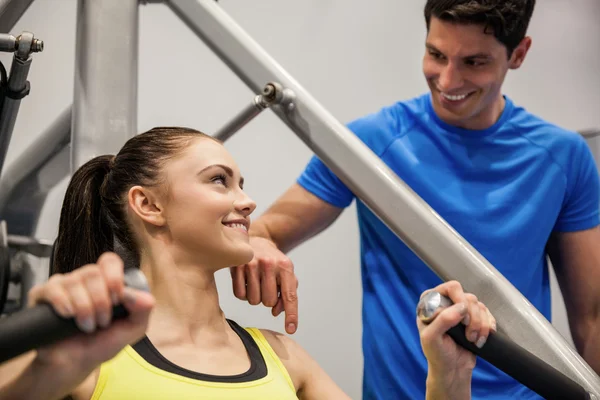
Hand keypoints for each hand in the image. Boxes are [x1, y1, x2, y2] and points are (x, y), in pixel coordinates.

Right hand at [27, 252, 154, 374]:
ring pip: (74, 281)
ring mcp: (63, 285)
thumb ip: (143, 311)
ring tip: (86, 326)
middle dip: (100, 300)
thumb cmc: (102, 343)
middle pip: (92, 272)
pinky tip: (67, 315)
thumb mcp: (131, 330)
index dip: (114, 277)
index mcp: (106, 281)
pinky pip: (52, 288)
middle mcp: (84, 279)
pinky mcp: (42, 295)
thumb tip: (144, 297)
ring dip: (84, 307)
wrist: (75, 364)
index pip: (109, 261)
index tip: (117, 300)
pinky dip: (62, 302)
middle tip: (102, 322)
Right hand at [230, 236, 297, 333]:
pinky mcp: (237, 266)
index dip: (291, 314)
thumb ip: (287, 293)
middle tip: (266, 287)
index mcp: (286, 266)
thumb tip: (277, 311)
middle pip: (269, 302)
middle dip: (268, 300)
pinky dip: (243, 293)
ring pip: (253, 300)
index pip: (290, 295)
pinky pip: (240, 295)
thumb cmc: (274, 261)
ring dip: (255, 297)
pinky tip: (246, 282)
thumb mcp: (286, 273)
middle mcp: (269, 264)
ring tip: (256, 283)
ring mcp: (252, 264)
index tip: (291, 329)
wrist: (256, 239)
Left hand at [417, 281, 495, 388]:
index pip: (451, 288)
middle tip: (468, 334)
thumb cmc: (437, 355)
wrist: (452, 370)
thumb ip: (442, 320)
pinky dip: (488, 326)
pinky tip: (482, 338)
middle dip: (472, 318)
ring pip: (480, 306)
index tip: (462, 320)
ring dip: (480, 325)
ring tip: (473, 340)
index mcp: (431, 302)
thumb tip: (461, 307)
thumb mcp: (431, 338)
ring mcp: (460, 311)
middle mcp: (446, 303)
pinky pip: (487, 314)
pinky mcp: (474, 320)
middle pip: (469, 297)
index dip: (460, 300)